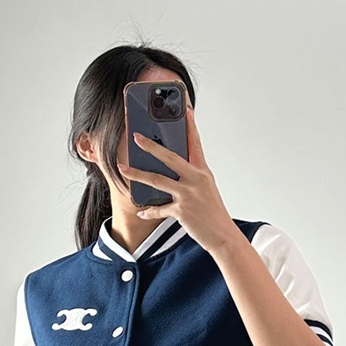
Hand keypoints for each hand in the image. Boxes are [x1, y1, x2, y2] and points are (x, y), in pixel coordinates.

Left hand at [117, 104, 237, 254]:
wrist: (223, 236)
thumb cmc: (214, 213)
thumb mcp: (206, 190)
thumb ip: (192, 178)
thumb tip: (173, 171)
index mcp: (203, 172)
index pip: (195, 143)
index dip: (190, 125)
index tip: (185, 109)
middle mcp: (196, 179)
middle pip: (169, 157)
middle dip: (150, 146)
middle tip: (136, 136)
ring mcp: (188, 195)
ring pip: (157, 180)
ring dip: (137, 173)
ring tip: (123, 167)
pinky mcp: (182, 211)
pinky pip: (159, 209)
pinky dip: (149, 211)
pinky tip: (141, 212)